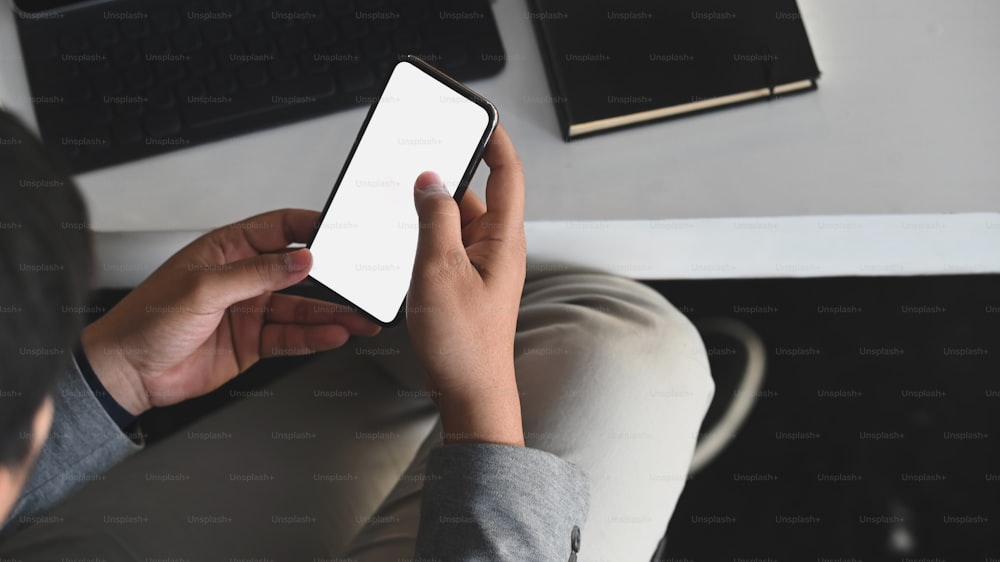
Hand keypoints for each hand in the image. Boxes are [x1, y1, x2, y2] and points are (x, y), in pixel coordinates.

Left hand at [81, 209, 379, 414]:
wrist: (127, 372)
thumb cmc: (145, 320)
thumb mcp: (203, 288)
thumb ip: (257, 274)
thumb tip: (299, 260)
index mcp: (226, 250)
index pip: (278, 229)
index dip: (310, 228)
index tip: (338, 233)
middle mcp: (242, 279)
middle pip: (297, 272)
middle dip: (330, 276)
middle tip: (358, 281)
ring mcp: (250, 312)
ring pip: (301, 308)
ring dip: (331, 313)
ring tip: (357, 316)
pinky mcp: (253, 343)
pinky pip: (291, 337)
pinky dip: (314, 337)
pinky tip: (333, 334)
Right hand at [407, 124, 526, 446]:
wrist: (470, 393)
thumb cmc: (464, 344)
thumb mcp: (440, 271)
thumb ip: (434, 219)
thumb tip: (429, 180)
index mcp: (504, 239)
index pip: (507, 173)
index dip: (494, 139)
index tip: (477, 116)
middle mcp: (498, 247)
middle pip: (474, 194)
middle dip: (446, 177)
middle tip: (414, 163)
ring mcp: (483, 265)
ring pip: (455, 221)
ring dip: (431, 213)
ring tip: (401, 211)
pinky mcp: (466, 282)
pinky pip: (447, 246)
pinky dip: (426, 238)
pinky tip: (403, 243)